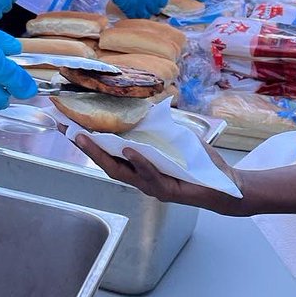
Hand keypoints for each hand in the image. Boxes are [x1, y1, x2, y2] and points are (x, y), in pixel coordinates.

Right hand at [74, 136, 253, 216]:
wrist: (225, 185)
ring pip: (123, 172)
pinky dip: (139, 162)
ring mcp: (153, 187)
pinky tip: (129, 150)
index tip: (72, 126)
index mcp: (140, 167)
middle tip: (71, 132)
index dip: (90, 142)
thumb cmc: (198, 162)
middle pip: (108, 165)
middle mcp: (142, 179)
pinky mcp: (169, 191)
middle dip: (88, 149)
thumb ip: (154, 128)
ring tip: (88, 139)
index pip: (110, 155)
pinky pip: (150, 176)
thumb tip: (138, 105)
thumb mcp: (173, 139)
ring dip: (104, 155)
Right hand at [97, 0, 167, 16]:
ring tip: (139, 8)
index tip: (157, 1)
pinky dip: (133, 14)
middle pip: (154, 10)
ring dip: (143, 12)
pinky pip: (133, 16)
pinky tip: (131, 10)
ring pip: (144, 16)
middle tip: (148, 5)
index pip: (163, 2)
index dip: (161, 2)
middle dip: (152, 8)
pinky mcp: (126, 8)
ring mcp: (137, 5)